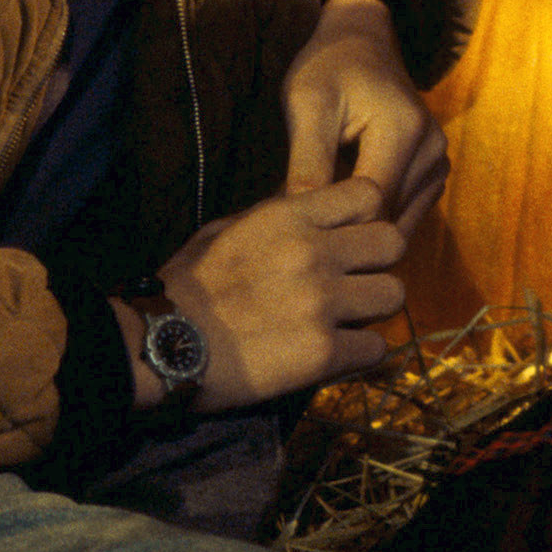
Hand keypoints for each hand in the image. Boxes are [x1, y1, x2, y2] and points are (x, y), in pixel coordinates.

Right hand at [124, 175, 410, 410]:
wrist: (157, 346)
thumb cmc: (186, 287)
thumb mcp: (228, 229)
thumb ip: (279, 217)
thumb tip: (314, 209)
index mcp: (290, 216)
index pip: (370, 195)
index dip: (367, 217)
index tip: (350, 237)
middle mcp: (314, 253)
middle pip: (394, 243)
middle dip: (380, 262)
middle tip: (356, 281)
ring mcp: (321, 303)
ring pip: (394, 296)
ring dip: (374, 310)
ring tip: (348, 320)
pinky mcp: (322, 353)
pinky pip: (376, 349)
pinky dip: (361, 356)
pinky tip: (337, 355)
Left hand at [280, 0, 448, 236]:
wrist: (363, 41)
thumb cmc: (329, 68)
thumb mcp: (307, 106)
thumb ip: (306, 164)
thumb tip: (299, 219)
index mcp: (403, 131)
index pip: (369, 207)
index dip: (329, 222)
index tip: (293, 225)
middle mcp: (433, 150)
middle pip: (386, 220)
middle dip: (344, 227)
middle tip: (301, 225)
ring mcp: (439, 163)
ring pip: (396, 223)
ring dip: (359, 225)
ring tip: (320, 213)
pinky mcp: (435, 172)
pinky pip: (403, 213)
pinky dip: (373, 217)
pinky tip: (344, 204)